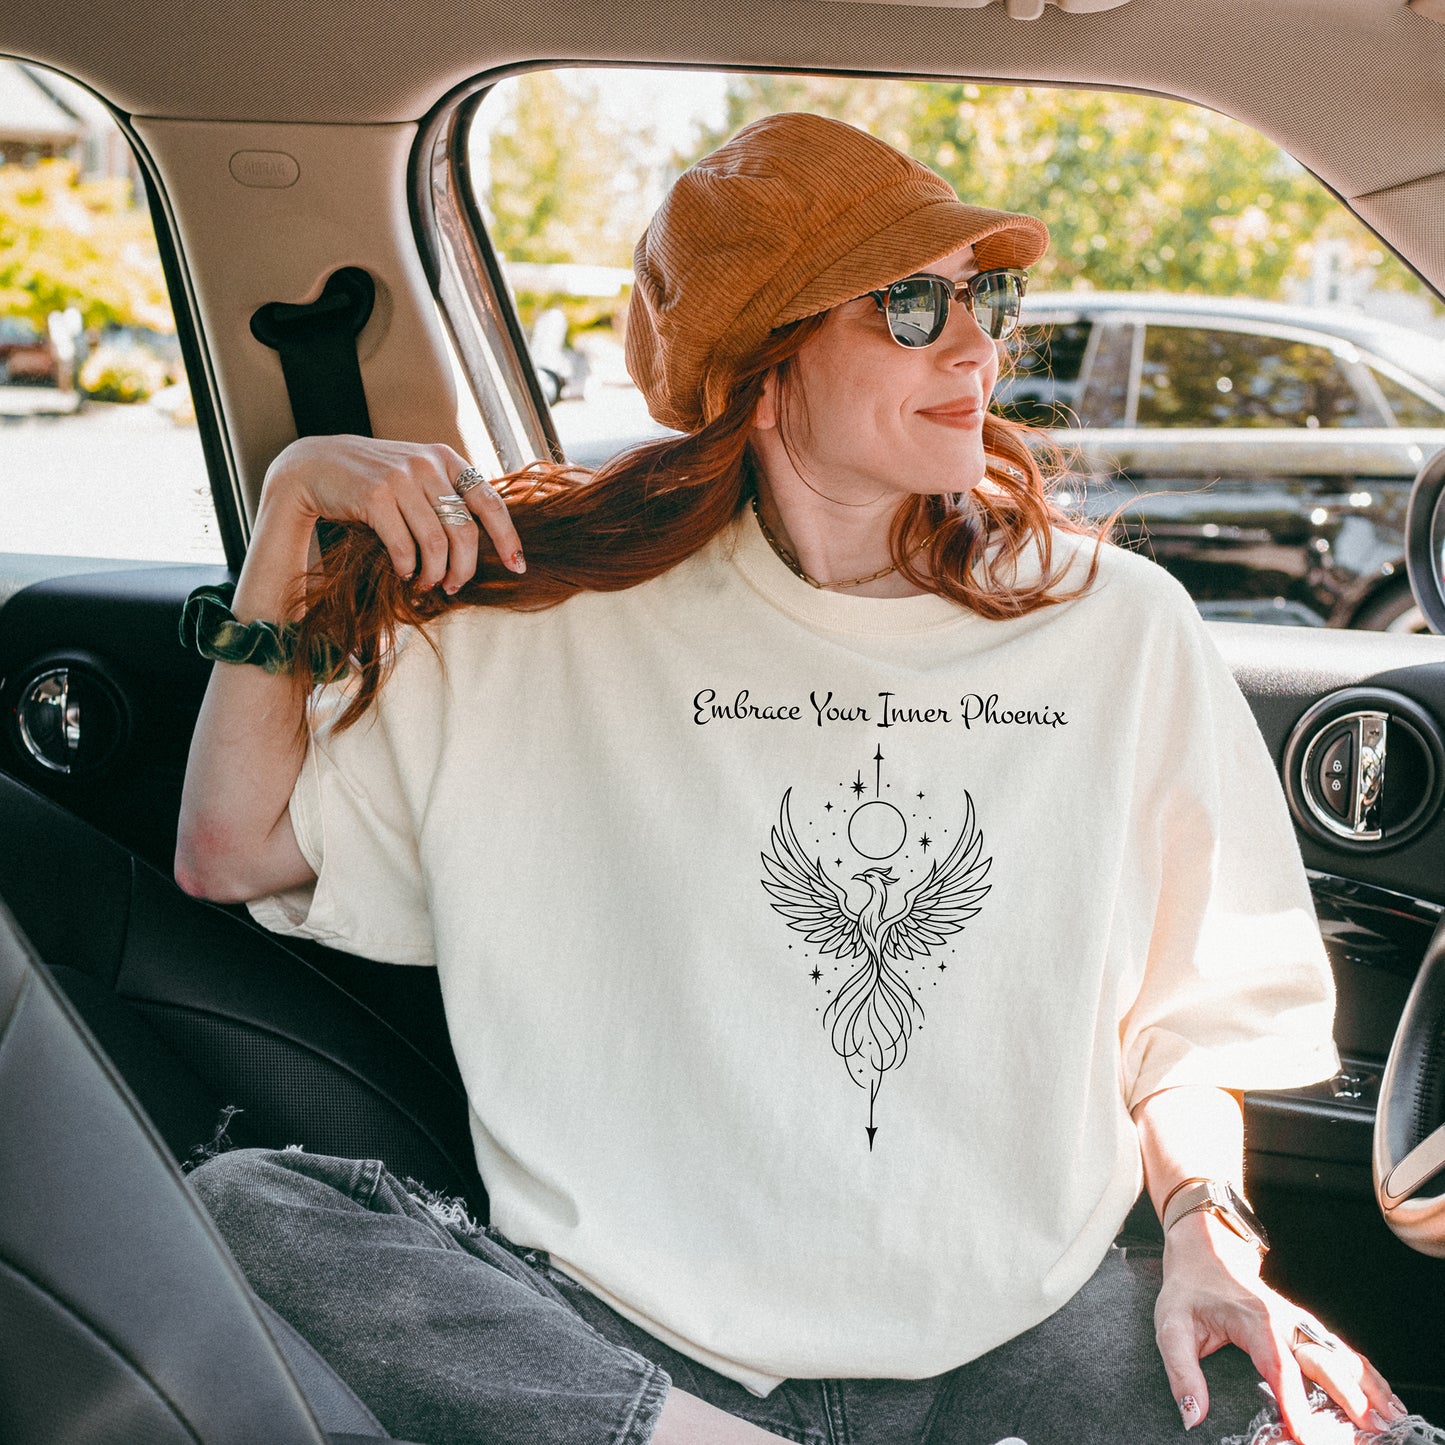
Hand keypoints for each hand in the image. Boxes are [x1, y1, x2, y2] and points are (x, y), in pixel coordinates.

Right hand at [261, 434, 524, 592]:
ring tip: (427, 585)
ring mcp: (401, 478)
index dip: (508, 539)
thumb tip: (484, 542)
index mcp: (446, 459)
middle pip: (465, 531)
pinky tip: (404, 573)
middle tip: (453, 586)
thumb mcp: (417, 474)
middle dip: (464, 568)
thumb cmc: (374, 478)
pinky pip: (404, 547)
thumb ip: (447, 495)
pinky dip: (407, 568)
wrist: (316, 464)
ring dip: (434, 574)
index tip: (518, 566)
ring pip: (436, 544)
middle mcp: (428, 465)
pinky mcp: (375, 496)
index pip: (491, 503)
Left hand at [1155, 1212, 1407, 1443]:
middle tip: (1367, 1432)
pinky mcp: (1307, 1327)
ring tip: (1388, 1420)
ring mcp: (1300, 1323)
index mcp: (1254, 1320)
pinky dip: (1366, 1375)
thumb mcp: (1170, 1325)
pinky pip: (1342, 1352)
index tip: (1304, 1435)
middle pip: (1324, 1362)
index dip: (1293, 1403)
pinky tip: (1384, 1397)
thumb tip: (1192, 1416)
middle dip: (1347, 1399)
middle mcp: (1285, 1321)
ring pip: (1342, 1356)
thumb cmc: (1189, 1289)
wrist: (1205, 1248)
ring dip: (1367, 1388)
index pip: (1279, 1368)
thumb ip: (1181, 1372)